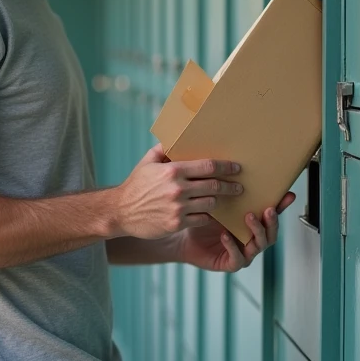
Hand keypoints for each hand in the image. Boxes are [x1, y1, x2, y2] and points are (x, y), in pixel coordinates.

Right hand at [114, 145, 243, 239]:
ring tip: (224, 200)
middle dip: (230, 186)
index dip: (226, 167)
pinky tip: (209, 213)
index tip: (236, 168)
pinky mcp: (177, 223)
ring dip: (219, 201)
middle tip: (239, 187)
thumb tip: (176, 137)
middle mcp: (178, 189)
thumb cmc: (135, 185)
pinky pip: (202, 219)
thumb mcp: (147, 163)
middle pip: (214, 185)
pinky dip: (207, 216)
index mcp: (173, 171)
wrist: (120, 212)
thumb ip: (163, 149)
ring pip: (211, 203)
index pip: (207, 166)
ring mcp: (178, 208)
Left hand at [174, 192, 295, 272]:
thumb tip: (232, 169)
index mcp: (253, 225)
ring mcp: (244, 253)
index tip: (289, 195)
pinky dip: (233, 246)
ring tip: (248, 217)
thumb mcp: (219, 205)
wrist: (186, 239)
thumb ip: (230, 194)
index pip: (272, 215)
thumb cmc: (204, 221)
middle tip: (268, 209)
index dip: (282, 206)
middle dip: (272, 222)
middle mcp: (253, 240)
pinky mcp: (231, 264)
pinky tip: (226, 235)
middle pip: (271, 233)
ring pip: (258, 246)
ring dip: (256, 231)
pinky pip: (237, 258)